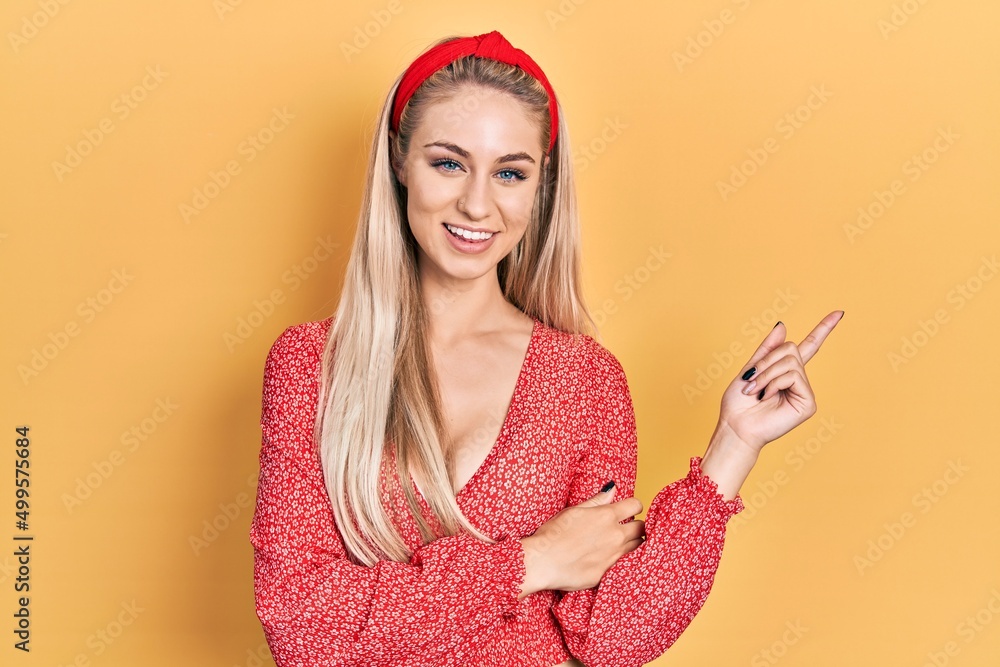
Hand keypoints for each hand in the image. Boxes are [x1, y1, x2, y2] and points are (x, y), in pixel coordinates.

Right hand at [517, 485, 644, 597]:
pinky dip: (614, 559)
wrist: (542, 562)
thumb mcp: (573, 511)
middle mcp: (614, 536)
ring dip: (630, 543)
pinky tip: (601, 558)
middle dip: (636, 525)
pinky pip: (618, 564)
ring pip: (635, 547)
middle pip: (641, 528)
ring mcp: (612, 557)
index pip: (636, 505)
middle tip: (626, 526)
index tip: (629, 509)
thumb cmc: (553, 533)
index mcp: (606, 516)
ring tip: (615, 542)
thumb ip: (597, 501)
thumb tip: (612, 489)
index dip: (634, 506)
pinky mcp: (605, 574)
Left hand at [718, 310, 843, 453]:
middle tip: (751, 380)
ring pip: (791, 362)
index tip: (838, 313)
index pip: (808, 346)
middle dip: (766, 361)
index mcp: (785, 372)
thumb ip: (767, 349)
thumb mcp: (751, 369)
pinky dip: (774, 383)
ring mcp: (804, 391)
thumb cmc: (738, 403)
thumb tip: (782, 325)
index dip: (823, 329)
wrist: (735, 427)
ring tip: (755, 391)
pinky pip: (793, 376)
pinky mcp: (808, 403)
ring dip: (766, 374)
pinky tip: (767, 397)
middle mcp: (798, 380)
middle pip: (791, 348)